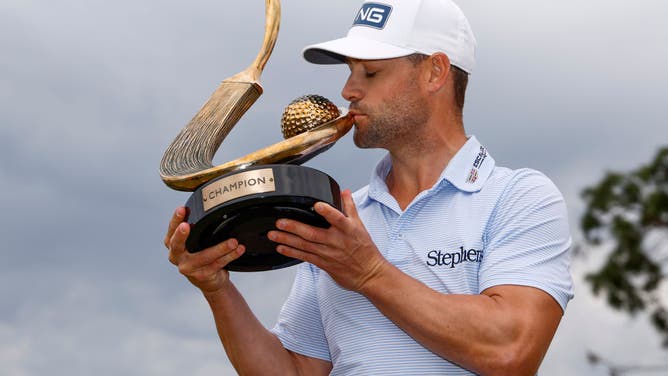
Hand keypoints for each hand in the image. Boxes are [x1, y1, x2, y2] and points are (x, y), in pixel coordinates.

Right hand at [164, 207, 245, 294]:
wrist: (209, 280)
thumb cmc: (201, 253)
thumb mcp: (195, 240)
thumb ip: (196, 226)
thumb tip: (208, 202)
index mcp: (172, 244)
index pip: (171, 230)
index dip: (175, 219)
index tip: (181, 209)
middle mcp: (176, 256)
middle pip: (177, 245)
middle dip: (182, 235)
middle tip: (187, 226)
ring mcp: (188, 268)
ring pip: (204, 256)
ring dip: (220, 248)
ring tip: (233, 241)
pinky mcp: (201, 276)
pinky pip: (217, 264)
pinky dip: (230, 256)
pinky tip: (239, 249)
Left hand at [268, 190, 387, 291]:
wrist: (369, 273)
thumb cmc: (365, 249)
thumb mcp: (360, 225)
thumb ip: (349, 207)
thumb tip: (344, 192)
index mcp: (347, 230)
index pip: (338, 219)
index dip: (327, 212)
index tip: (317, 205)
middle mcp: (336, 241)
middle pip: (313, 233)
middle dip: (295, 227)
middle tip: (280, 222)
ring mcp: (328, 253)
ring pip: (305, 246)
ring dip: (287, 239)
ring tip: (274, 234)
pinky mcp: (323, 263)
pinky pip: (305, 257)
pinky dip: (292, 252)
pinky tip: (281, 247)